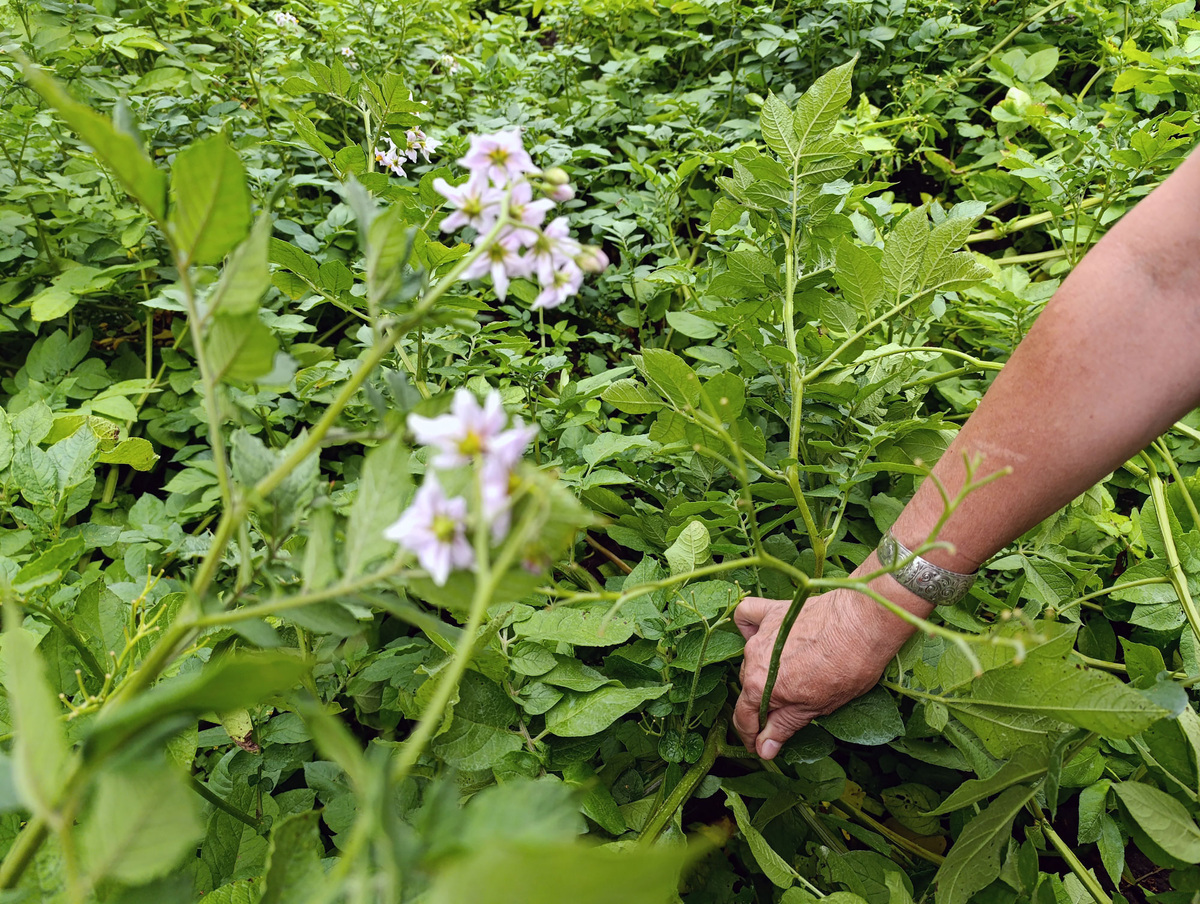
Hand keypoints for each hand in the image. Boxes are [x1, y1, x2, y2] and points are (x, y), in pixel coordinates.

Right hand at [732, 585, 924, 759]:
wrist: (864, 622)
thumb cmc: (848, 667)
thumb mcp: (817, 708)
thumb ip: (784, 726)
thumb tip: (764, 749)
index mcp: (760, 687)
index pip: (744, 718)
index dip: (752, 738)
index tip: (760, 747)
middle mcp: (752, 659)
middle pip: (748, 689)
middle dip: (761, 706)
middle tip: (783, 716)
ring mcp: (761, 634)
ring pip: (750, 659)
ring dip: (761, 673)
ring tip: (787, 679)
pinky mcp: (773, 611)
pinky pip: (748, 617)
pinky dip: (749, 628)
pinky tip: (761, 637)